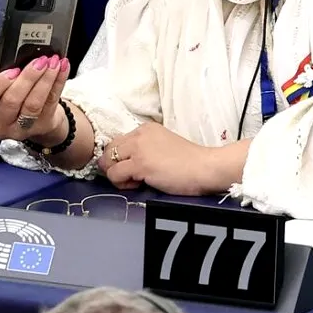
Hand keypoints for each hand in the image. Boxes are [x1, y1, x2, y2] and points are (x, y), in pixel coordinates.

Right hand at [0, 55, 69, 141]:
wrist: (32, 117)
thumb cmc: (8, 97)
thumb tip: (0, 66)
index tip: (13, 70)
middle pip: (12, 101)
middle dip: (27, 78)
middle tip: (39, 61)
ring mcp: (21, 129)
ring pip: (33, 104)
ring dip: (45, 79)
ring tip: (52, 62)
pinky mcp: (42, 125)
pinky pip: (51, 102)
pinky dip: (58, 82)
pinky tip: (62, 67)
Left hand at [97, 122, 217, 194]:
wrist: (205, 168)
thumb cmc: (189, 162)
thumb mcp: (162, 146)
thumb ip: (145, 149)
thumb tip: (126, 162)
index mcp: (145, 128)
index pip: (118, 141)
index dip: (122, 158)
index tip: (134, 168)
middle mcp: (139, 134)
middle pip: (109, 149)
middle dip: (114, 165)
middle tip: (131, 176)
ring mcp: (138, 148)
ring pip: (107, 162)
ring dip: (117, 175)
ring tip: (136, 181)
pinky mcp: (140, 164)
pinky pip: (114, 174)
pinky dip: (122, 183)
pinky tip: (139, 184)